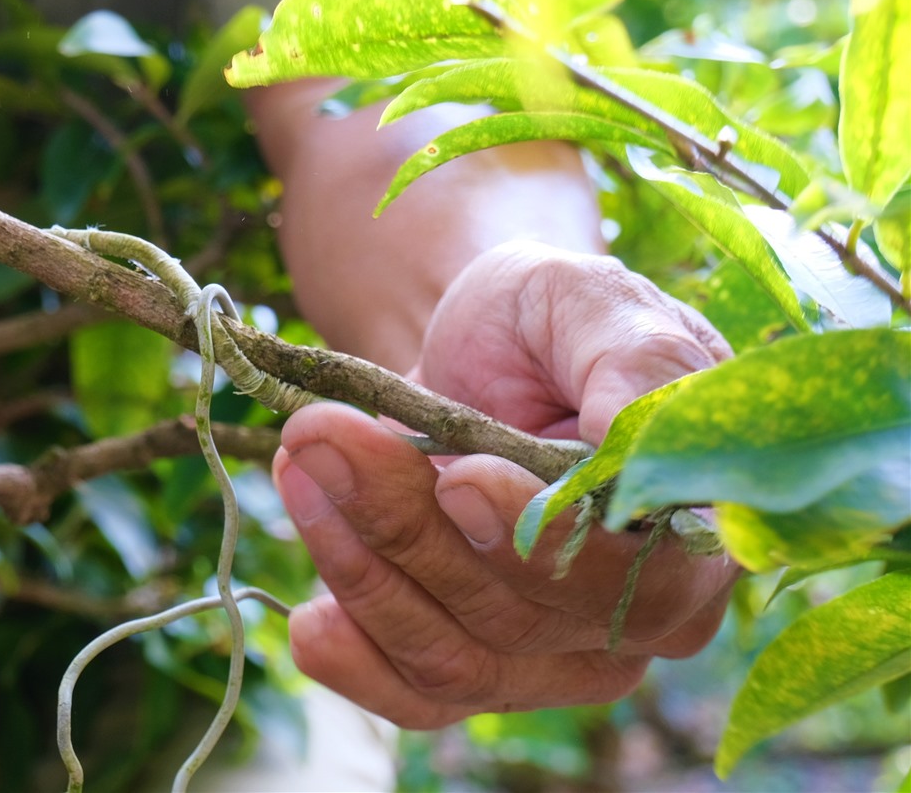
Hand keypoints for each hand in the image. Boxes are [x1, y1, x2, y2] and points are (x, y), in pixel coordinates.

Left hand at [272, 240, 738, 726]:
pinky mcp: (481, 664)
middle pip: (524, 617)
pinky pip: (421, 697)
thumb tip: (626, 427)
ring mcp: (561, 652)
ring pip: (458, 655)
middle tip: (322, 433)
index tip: (457, 474)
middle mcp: (645, 611)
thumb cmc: (547, 319)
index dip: (542, 538)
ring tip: (300, 466)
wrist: (478, 343)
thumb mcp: (589, 299)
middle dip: (408, 526)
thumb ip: (629, 357)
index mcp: (697, 523)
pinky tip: (309, 620)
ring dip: (359, 567)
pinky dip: (357, 663)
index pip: (637, 572)